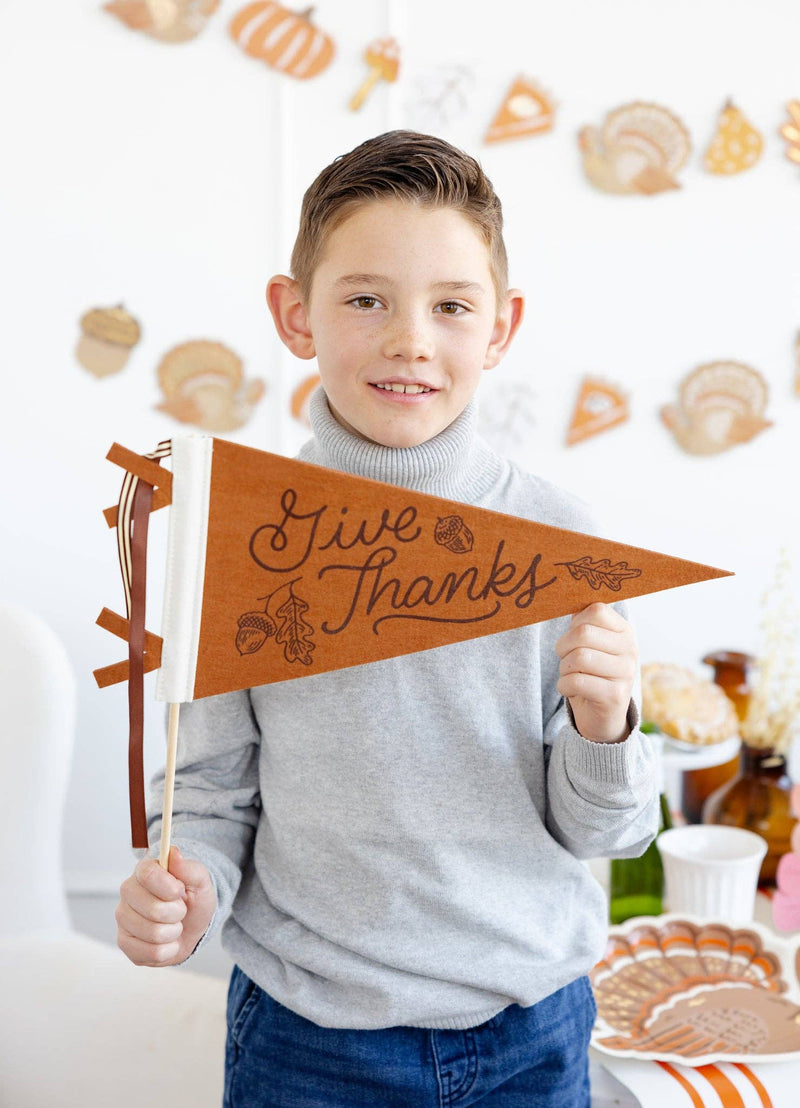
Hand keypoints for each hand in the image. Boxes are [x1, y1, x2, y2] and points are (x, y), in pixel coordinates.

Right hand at [116, 846, 215, 965]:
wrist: (191, 926)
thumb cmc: (193, 899)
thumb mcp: (200, 881)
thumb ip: (189, 868)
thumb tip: (173, 852)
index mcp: (144, 871)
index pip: (148, 875)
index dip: (169, 887)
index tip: (181, 891)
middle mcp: (128, 893)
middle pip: (153, 909)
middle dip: (177, 913)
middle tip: (180, 909)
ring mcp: (124, 919)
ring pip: (153, 933)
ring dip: (174, 932)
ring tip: (174, 924)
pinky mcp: (125, 943)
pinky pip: (151, 953)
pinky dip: (168, 950)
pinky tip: (166, 940)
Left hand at [555, 602, 636, 742]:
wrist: (602, 715)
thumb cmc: (590, 672)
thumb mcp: (589, 643)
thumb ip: (582, 619)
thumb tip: (567, 590)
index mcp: (624, 631)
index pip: (596, 610)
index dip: (575, 623)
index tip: (574, 637)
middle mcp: (631, 649)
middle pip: (583, 633)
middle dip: (564, 647)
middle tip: (566, 658)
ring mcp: (626, 673)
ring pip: (578, 658)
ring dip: (564, 668)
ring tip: (571, 674)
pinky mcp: (615, 696)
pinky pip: (576, 681)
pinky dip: (564, 686)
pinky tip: (571, 689)